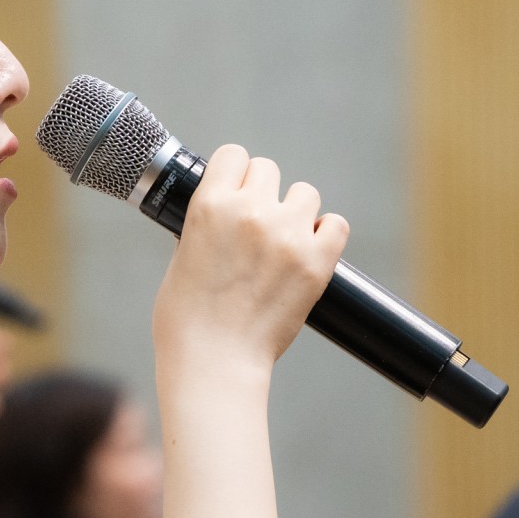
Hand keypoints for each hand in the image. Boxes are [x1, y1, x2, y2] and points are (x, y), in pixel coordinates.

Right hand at [152, 145, 347, 380]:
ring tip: (284, 243)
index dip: (235, 173)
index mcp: (210, 205)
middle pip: (268, 169)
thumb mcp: (181, 256)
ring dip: (296, 212)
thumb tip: (225, 209)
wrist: (214, 362)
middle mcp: (250, 212)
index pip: (234, 155)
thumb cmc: (188, 320)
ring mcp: (287, 235)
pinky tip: (312, 251)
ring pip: (305, 193)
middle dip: (263, 194)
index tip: (236, 191)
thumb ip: (206, 224)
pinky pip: (336, 224)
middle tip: (257, 228)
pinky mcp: (316, 262)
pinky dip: (326, 235)